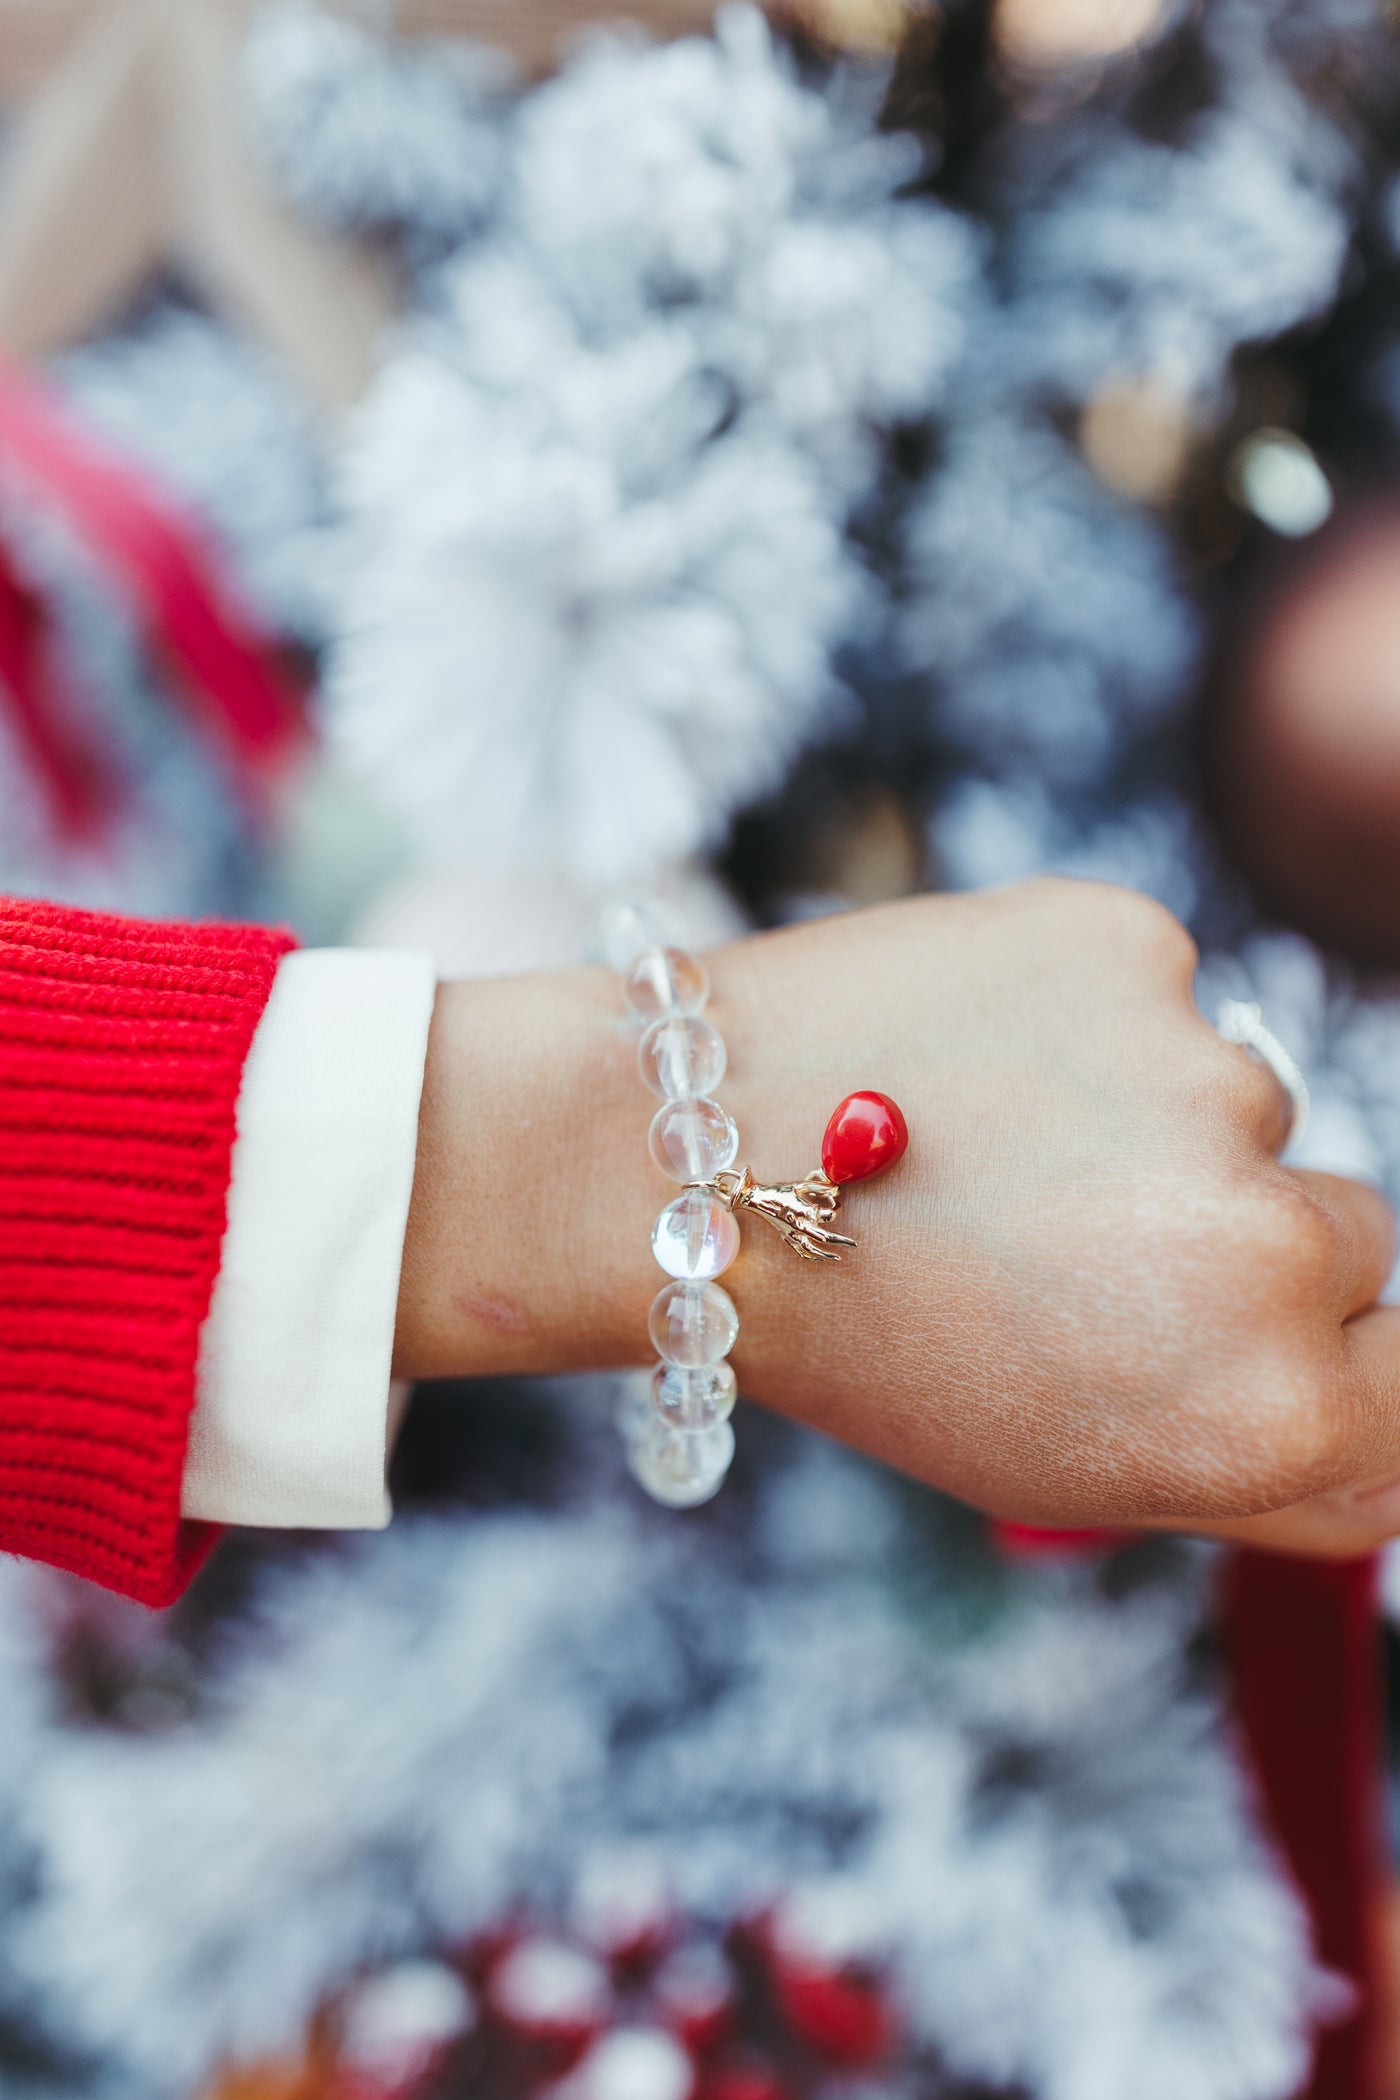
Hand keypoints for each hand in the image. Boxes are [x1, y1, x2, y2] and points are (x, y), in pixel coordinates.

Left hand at [394, 879, 1399, 1552]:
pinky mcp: (1133, 945)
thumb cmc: (865, 1337)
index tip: (1247, 1354)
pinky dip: (1097, 1028)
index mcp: (1264, 1416)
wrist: (678, 1166)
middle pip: (1353, 1248)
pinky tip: (978, 1062)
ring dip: (1163, 1131)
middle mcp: (1271, 1247)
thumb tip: (1352, 1388)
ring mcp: (1209, 1077)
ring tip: (995, 1151)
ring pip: (1256, 1111)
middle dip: (1246, 1254)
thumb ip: (1247, 1443)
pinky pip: (1170, 1001)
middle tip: (1076, 1253)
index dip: (1330, 1383)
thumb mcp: (1066, 1461)